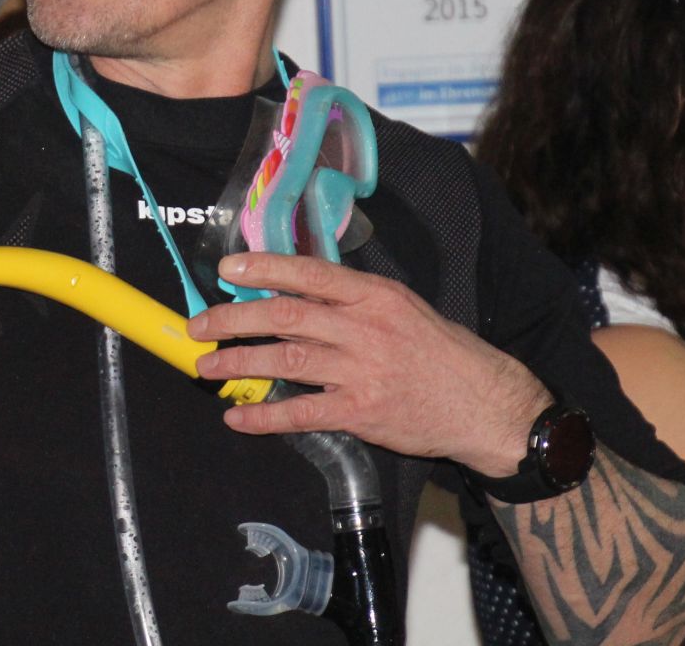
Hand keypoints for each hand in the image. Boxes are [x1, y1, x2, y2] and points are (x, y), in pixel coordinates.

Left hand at [188, 252, 547, 477]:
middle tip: (200, 326)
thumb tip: (297, 289)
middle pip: (285, 316)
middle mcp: (364, 329)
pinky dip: (265, 415)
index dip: (264, 268)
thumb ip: (353, 299)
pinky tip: (238, 416)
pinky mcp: (361, 413)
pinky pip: (302, 413)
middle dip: (234, 319)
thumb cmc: (441, 353)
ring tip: (206, 367)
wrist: (484, 405)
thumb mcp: (402, 308)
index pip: (310, 274)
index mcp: (374, 296)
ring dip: (239, 363)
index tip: (228, 270)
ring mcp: (361, 371)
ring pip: (286, 361)